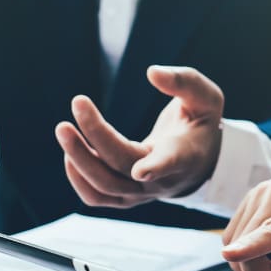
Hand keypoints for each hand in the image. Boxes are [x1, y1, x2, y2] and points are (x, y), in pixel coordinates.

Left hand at [55, 66, 223, 208]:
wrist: (198, 163)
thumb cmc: (200, 125)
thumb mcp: (206, 98)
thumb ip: (184, 82)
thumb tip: (152, 72)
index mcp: (185, 154)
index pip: (171, 162)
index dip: (157, 167)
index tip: (141, 171)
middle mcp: (162, 179)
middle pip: (123, 166)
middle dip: (97, 136)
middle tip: (78, 102)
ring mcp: (142, 193)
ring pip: (105, 186)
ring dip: (79, 159)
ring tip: (64, 129)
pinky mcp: (125, 197)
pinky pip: (96, 197)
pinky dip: (78, 178)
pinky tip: (70, 152)